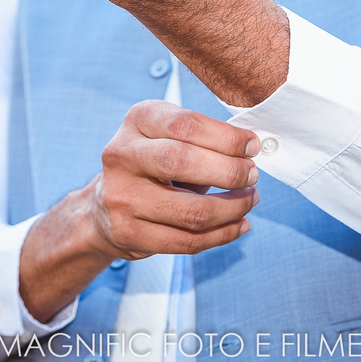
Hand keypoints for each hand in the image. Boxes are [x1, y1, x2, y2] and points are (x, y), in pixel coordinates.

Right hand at [89, 100, 260, 259]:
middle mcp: (123, 155)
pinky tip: (239, 224)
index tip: (251, 147)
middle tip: (251, 175)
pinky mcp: (129, 232)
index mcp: (138, 120)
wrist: (108, 203)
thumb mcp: (170, 136)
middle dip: (229, 171)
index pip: (185, 125)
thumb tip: (252, 148)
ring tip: (249, 199)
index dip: (226, 138)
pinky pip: (187, 241)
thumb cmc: (154, 164)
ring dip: (233, 207)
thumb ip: (204, 138)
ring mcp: (122, 196)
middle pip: (181, 162)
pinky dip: (223, 234)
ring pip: (191, 211)